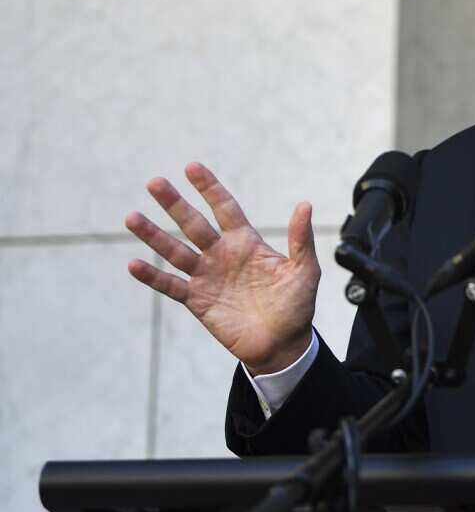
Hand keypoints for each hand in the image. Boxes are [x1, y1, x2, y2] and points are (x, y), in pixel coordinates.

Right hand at [124, 162, 319, 374]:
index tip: (192, 167)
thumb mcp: (304, 270)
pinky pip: (171, 285)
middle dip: (174, 204)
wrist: (283, 344)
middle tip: (154, 183)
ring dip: (154, 235)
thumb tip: (305, 205)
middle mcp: (222, 255)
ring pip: (175, 251)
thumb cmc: (296, 306)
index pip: (224, 208)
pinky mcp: (197, 300)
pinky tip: (134, 264)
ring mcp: (207, 276)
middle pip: (193, 224)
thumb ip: (300, 239)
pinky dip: (153, 276)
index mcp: (246, 243)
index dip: (209, 188)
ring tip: (132, 217)